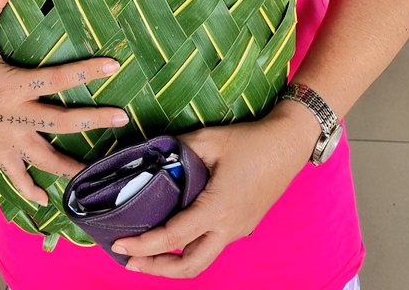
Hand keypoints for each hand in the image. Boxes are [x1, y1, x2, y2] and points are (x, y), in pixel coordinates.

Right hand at [0, 0, 128, 204]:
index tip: (113, 66)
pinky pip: (14, 175)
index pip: (57, 78)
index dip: (86, 72)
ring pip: (42, 158)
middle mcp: (12, 115)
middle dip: (93, 122)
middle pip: (60, 123)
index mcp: (11, 85)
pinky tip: (44, 202)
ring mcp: (4, 137)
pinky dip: (28, 189)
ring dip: (69, 167)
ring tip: (96, 176)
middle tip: (122, 119)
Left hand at [111, 109, 315, 277]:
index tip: (120, 245)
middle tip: (130, 261)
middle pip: (189, 267)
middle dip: (157, 270)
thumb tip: (148, 153)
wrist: (288, 144)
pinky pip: (213, 246)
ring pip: (203, 261)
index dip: (144, 245)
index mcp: (218, 209)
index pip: (174, 237)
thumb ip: (176, 149)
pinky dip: (190, 249)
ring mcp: (238, 230)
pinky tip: (177, 237)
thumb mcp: (208, 139)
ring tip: (149, 256)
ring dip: (174, 265)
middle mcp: (229, 228)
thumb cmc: (249, 141)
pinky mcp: (243, 226)